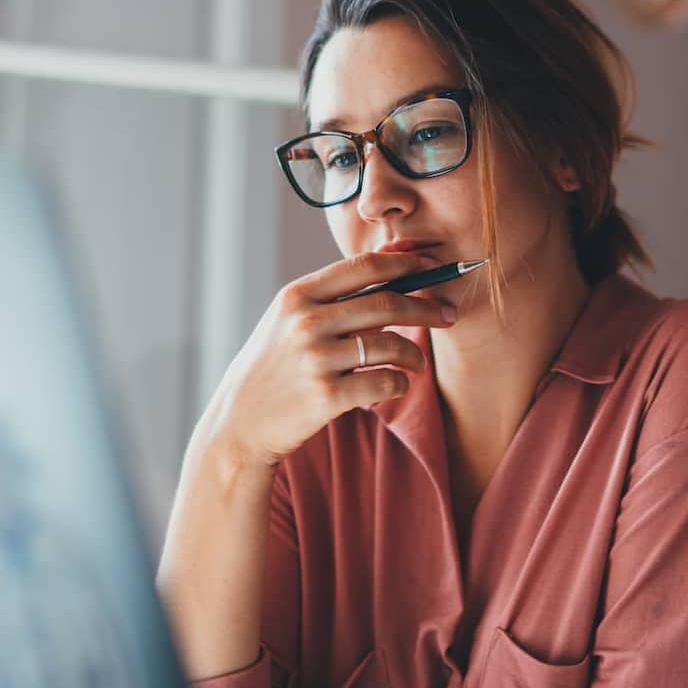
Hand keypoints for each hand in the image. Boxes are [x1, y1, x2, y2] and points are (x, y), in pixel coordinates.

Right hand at [200, 252, 456, 465]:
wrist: (240, 423)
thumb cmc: (273, 368)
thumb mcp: (288, 321)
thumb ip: (330, 297)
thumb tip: (390, 268)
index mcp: (297, 295)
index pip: (364, 266)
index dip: (405, 263)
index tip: (431, 266)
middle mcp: (306, 321)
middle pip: (387, 303)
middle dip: (426, 307)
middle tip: (447, 314)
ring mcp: (316, 359)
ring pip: (391, 345)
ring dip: (415, 354)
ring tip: (417, 362)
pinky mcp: (327, 396)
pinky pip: (385, 383)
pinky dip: (400, 384)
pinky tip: (397, 385)